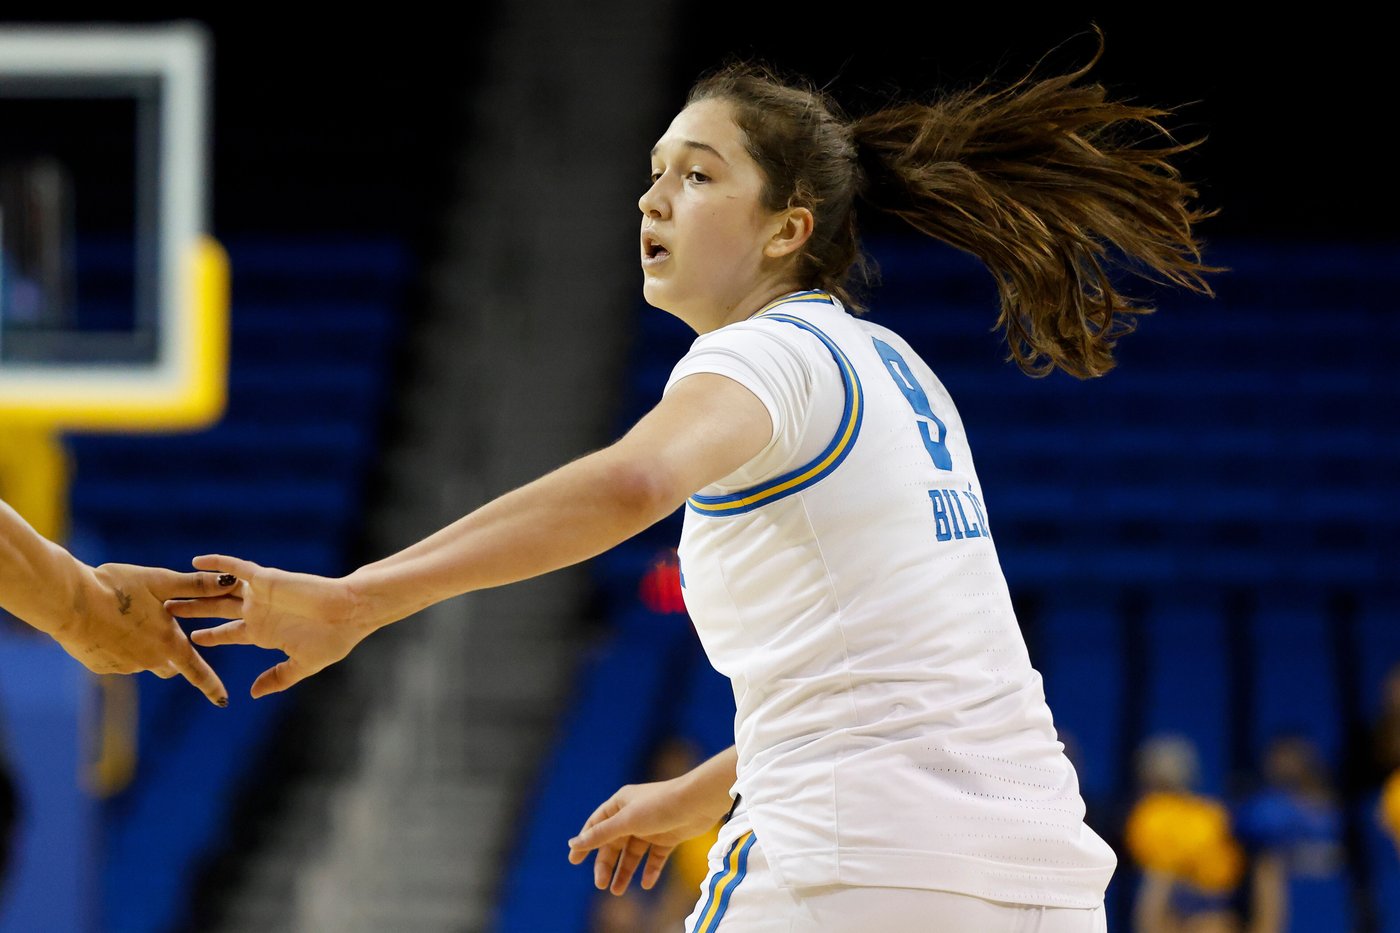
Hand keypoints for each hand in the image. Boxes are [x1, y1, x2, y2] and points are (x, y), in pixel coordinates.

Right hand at [51, 563, 233, 705]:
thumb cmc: (118, 587)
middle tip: (162, 631)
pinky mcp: (101, 667)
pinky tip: (107, 626)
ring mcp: (123, 667)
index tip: (223, 701)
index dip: (211, 686)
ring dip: (142, 647)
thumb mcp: (161, 581)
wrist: (69, 602)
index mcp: (168, 644)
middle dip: (172, 655)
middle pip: (169, 666)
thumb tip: (231, 582)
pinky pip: (118, 660)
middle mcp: (148, 661)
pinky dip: (119, 647)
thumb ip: (196, 586)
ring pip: (142, 661)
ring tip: (126, 618)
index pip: (197, 671)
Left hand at [166, 554, 373, 698]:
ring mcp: (261, 594)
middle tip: (165, 612)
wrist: (350, 612)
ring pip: (220, 590)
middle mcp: (259, 611)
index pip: (229, 633)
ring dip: (196, 590)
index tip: (190, 639)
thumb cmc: (333, 639)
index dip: (210, 636)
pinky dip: (218, 564)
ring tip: (169, 591)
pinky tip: (197, 560)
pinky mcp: (267, 578)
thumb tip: (251, 692)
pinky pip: (238, 568)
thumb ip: (277, 677)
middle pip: (217, 611)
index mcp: (265, 632)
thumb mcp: (302, 665)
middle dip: (193, 612)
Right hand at [567, 777, 728, 894]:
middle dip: (606, 864)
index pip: (597, 824)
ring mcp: (651, 827)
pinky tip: (646, 883)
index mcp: (620, 804)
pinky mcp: (668, 836)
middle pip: (614, 843)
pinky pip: (655, 857)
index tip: (574, 861)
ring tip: (617, 891)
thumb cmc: (659, 805)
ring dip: (625, 871)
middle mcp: (634, 814)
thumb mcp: (626, 821)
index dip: (585, 842)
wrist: (698, 802)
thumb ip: (600, 834)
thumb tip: (574, 843)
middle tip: (600, 884)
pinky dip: (650, 870)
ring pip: (633, 853)